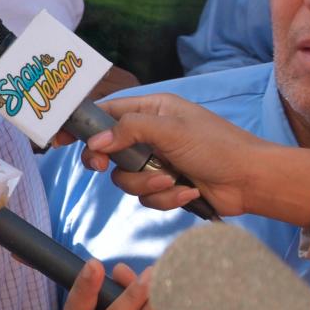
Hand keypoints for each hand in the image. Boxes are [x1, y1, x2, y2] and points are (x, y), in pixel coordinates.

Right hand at [82, 92, 283, 216]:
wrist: (250, 181)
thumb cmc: (217, 146)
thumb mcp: (171, 130)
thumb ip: (129, 131)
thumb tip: (95, 143)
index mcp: (153, 110)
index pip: (107, 113)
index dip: (82, 125)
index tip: (59, 138)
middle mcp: (152, 135)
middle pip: (108, 151)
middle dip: (110, 163)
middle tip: (103, 167)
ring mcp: (159, 162)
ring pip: (125, 180)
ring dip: (148, 185)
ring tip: (174, 181)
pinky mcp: (167, 187)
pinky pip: (146, 197)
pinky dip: (166, 199)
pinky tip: (189, 193)